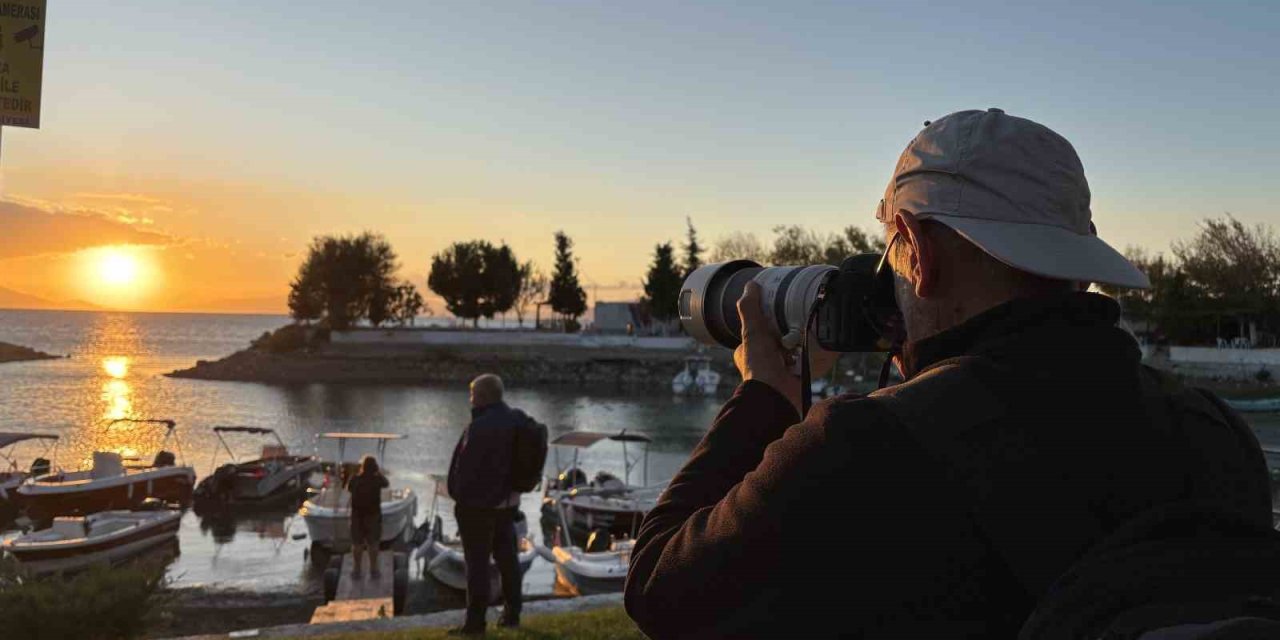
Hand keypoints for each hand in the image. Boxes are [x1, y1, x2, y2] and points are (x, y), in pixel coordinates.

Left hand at [734, 281, 838, 414]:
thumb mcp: (752, 332)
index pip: (758, 332)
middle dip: (789, 332)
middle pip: (779, 341)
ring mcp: (782, 372)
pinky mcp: (799, 379)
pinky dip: (816, 355)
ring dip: (803, 342)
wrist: (775, 397)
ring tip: (813, 327)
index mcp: (749, 353)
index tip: (778, 312)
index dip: (767, 322)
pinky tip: (823, 344)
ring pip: (795, 351)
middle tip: (799, 319)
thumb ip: (750, 309)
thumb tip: (751, 285)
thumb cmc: (760, 366)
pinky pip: (809, 363)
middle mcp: (764, 364)